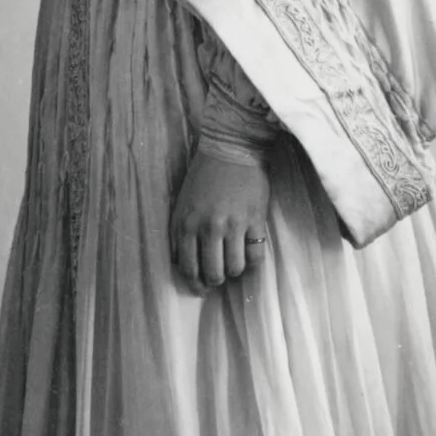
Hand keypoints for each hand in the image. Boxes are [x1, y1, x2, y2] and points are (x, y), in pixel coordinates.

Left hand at [170, 147, 269, 295]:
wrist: (231, 148)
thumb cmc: (203, 175)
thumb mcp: (182, 202)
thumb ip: (179, 232)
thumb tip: (181, 264)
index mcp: (186, 223)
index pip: (188, 268)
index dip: (195, 283)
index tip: (201, 288)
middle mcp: (208, 227)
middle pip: (213, 273)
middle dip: (215, 281)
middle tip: (218, 278)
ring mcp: (233, 225)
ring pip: (235, 269)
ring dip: (234, 270)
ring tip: (233, 261)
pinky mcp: (255, 221)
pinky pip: (256, 258)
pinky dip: (252, 263)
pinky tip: (248, 254)